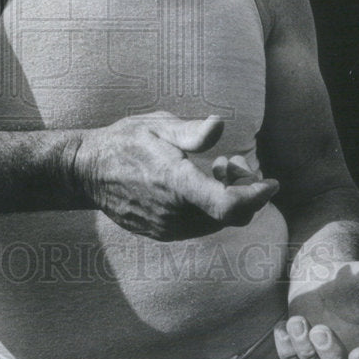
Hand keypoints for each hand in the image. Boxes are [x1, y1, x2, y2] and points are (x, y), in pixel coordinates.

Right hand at [71, 112, 278, 240]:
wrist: (87, 171)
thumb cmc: (125, 141)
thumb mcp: (157, 125)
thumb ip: (192, 131)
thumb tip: (220, 126)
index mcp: (176, 183)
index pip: (229, 205)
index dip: (257, 197)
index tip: (271, 182)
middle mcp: (174, 212)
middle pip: (230, 215)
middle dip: (244, 190)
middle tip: (232, 161)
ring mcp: (167, 227)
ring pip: (215, 222)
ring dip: (226, 198)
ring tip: (214, 168)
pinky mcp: (161, 232)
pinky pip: (198, 225)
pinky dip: (208, 208)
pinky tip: (196, 185)